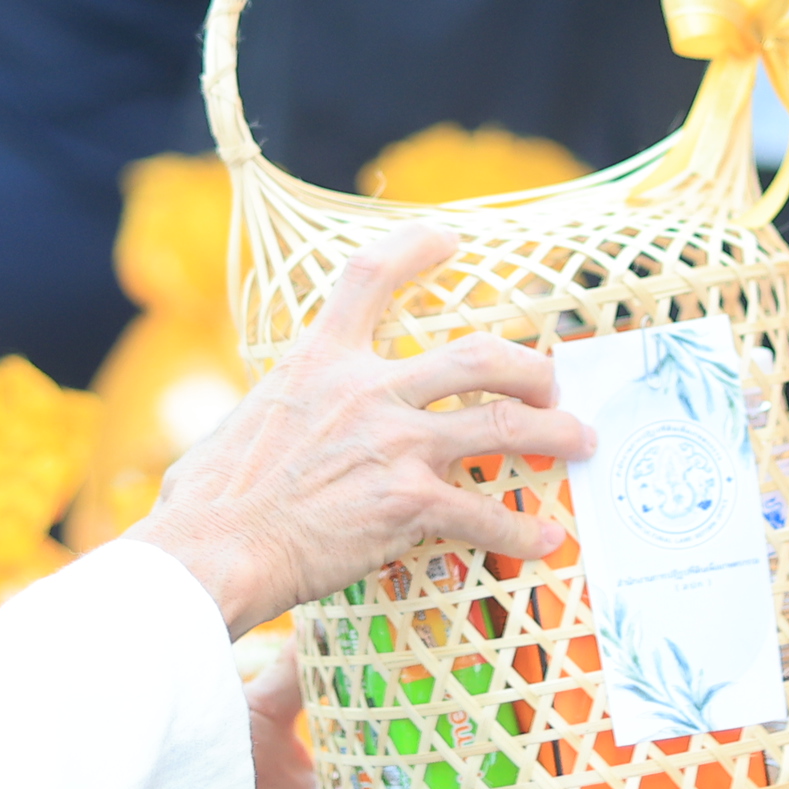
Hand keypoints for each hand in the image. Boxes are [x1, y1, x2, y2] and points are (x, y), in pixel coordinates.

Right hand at [130, 222, 577, 638]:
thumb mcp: (245, 423)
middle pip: (478, 354)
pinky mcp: (409, 504)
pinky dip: (522, 530)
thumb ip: (282, 409)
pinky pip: (487, 514)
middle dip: (529, 366)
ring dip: (555, 433)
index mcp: (318, 361)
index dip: (415, 247)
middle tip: (550, 382)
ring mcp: (395, 445)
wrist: (213, 549)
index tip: (449, 239)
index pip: (370, 277)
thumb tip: (278, 424)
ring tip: (580, 442)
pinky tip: (545, 540)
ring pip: (504, 423)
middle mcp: (367, 391)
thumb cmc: (208, 500)